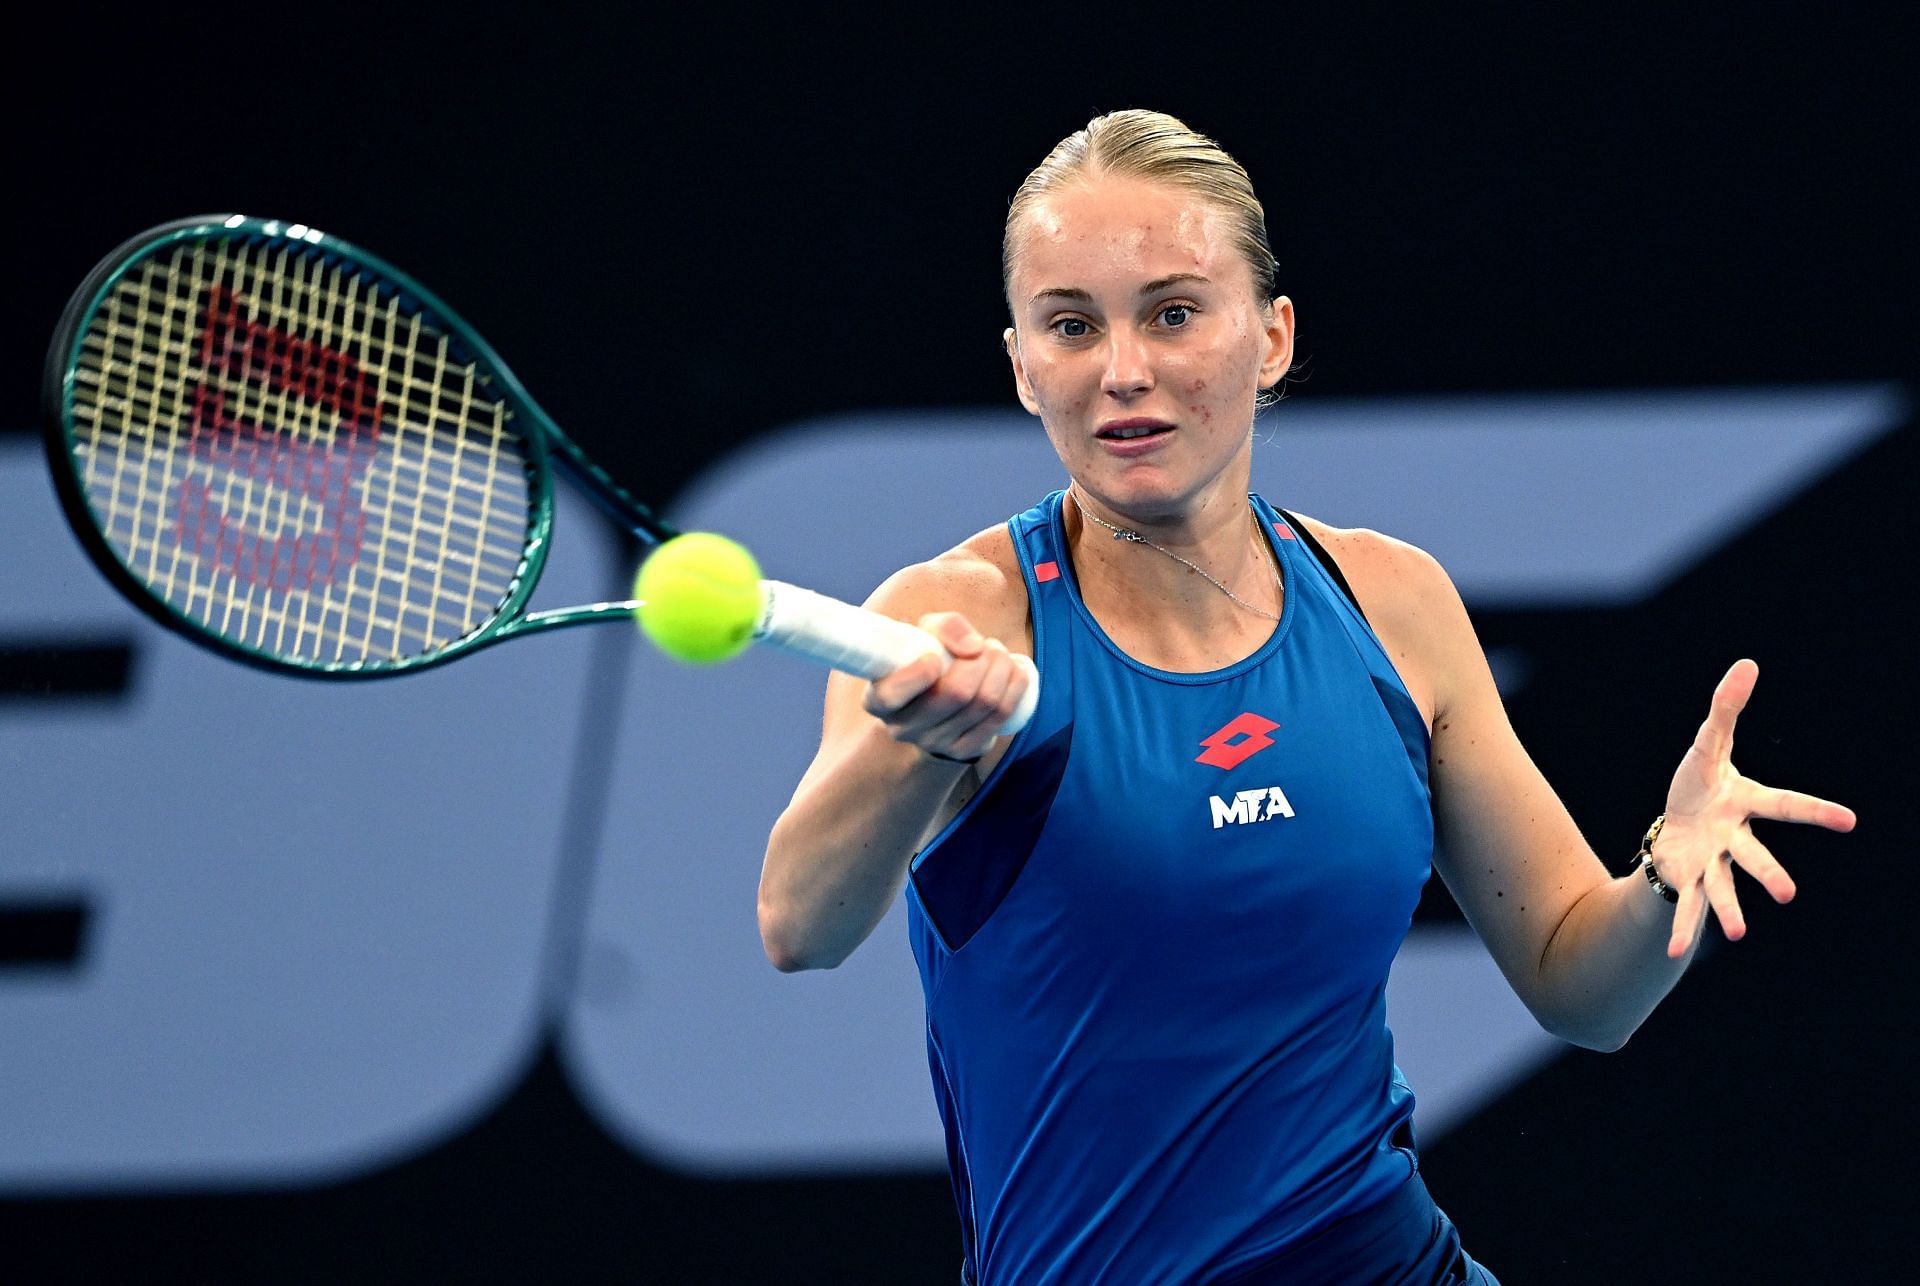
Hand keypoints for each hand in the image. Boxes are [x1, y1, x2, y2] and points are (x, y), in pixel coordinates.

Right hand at [862, 612, 1028, 766]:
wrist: (937, 707)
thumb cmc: (927, 660)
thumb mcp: (924, 635)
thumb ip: (944, 627)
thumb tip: (974, 647)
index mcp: (879, 699)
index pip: (891, 696)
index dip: (916, 676)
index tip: (934, 657)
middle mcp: (903, 728)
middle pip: (955, 694)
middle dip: (981, 660)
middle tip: (987, 645)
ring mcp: (934, 743)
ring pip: (983, 702)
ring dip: (1002, 669)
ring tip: (1000, 654)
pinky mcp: (964, 751)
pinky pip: (1000, 717)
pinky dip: (1015, 688)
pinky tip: (1017, 672)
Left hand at [1655, 659, 1856, 957]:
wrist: (1681, 818)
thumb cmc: (1701, 781)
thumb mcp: (1707, 744)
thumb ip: (1726, 709)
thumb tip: (1747, 664)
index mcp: (1745, 803)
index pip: (1783, 804)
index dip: (1815, 812)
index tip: (1849, 821)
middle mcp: (1733, 838)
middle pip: (1753, 854)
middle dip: (1768, 872)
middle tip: (1787, 894)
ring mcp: (1712, 861)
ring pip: (1724, 887)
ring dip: (1731, 909)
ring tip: (1738, 933)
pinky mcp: (1687, 878)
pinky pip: (1684, 906)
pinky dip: (1681, 929)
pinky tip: (1671, 954)